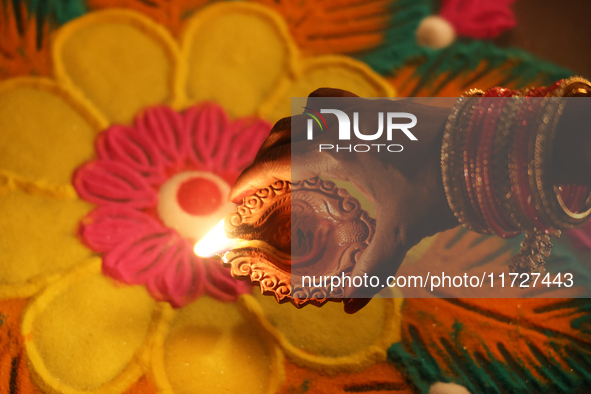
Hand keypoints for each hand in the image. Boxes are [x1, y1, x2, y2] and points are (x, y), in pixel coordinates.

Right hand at [230, 88, 458, 312]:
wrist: (488, 150)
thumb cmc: (441, 190)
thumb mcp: (400, 234)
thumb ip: (371, 274)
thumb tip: (347, 307)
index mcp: (336, 154)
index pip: (276, 163)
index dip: (249, 179)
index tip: (234, 196)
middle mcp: (340, 124)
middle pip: (282, 133)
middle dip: (261, 157)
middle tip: (255, 183)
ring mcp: (359, 107)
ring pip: (303, 112)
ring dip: (284, 133)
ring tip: (280, 156)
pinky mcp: (379, 102)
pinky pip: (330, 101)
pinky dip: (311, 115)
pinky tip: (321, 130)